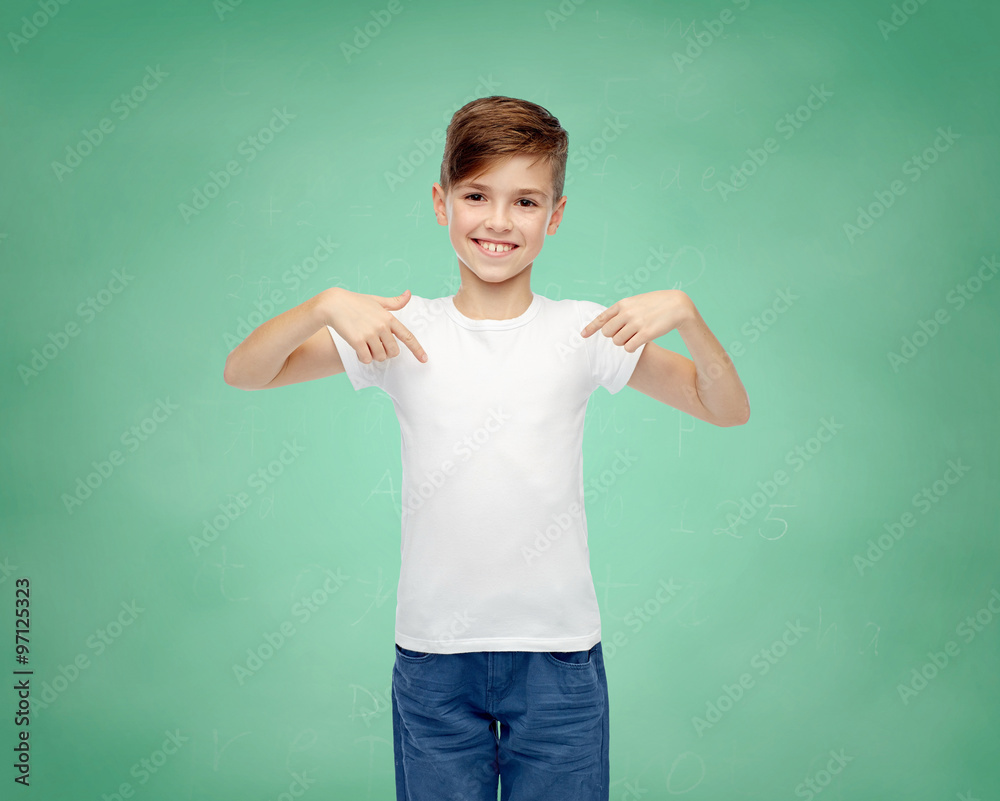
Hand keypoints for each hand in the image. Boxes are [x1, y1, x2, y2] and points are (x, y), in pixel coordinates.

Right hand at [327, 288, 427, 363]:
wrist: (333, 304)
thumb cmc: (355, 302)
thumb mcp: (377, 301)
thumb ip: (394, 302)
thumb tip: (409, 293)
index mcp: (389, 318)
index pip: (407, 336)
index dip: (417, 349)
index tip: (424, 360)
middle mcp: (381, 326)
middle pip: (393, 352)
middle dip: (387, 353)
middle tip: (377, 346)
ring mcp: (370, 334)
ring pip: (380, 357)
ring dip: (373, 355)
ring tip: (366, 345)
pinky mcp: (357, 341)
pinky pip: (366, 359)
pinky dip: (363, 358)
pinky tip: (358, 350)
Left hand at [580, 290, 694, 351]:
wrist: (678, 305)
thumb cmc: (656, 304)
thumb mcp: (636, 302)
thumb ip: (622, 311)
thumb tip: (607, 325)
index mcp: (623, 304)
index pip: (601, 318)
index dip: (591, 328)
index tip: (582, 335)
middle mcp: (627, 313)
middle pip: (608, 333)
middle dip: (613, 336)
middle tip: (624, 334)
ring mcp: (636, 323)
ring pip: (617, 342)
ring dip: (623, 342)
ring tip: (634, 336)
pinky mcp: (646, 334)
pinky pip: (628, 348)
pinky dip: (631, 347)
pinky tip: (638, 342)